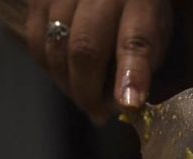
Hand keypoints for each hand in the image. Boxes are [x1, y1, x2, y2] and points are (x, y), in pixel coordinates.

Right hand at [26, 0, 172, 122]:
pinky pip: (36, 39)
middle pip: (85, 48)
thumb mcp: (155, 31)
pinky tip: (65, 77)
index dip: (132, 75)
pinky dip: (50, 67)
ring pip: (56, 45)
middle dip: (89, 91)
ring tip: (83, 98)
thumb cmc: (136, 10)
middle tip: (97, 114)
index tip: (129, 104)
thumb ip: (143, 64)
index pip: (136, 40)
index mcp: (141, 1)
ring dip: (68, 83)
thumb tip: (122, 103)